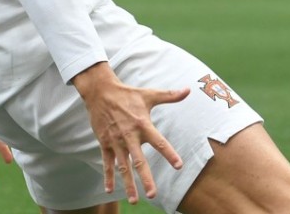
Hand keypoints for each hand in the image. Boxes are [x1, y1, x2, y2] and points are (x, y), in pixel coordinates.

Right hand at [71, 62, 189, 204]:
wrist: (100, 92)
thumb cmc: (127, 94)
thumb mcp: (148, 94)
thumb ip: (169, 96)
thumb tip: (188, 90)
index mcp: (142, 125)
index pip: (159, 142)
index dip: (169, 153)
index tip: (178, 166)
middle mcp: (129, 135)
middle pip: (139, 161)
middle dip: (146, 178)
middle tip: (152, 194)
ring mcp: (116, 141)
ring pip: (123, 166)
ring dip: (128, 183)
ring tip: (133, 200)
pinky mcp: (105, 143)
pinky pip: (107, 163)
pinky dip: (108, 176)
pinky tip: (109, 190)